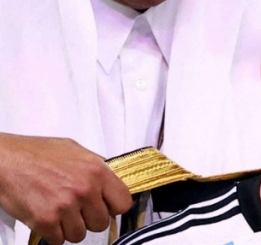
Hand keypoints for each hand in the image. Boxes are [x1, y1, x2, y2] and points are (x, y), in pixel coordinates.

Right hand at [0, 133, 132, 243]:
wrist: (4, 160)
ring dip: (70, 227)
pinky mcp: (45, 221)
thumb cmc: (35, 153)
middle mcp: (84, 189)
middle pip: (102, 223)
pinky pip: (58, 240)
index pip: (123, 203)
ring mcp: (65, 206)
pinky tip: (47, 217)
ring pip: (80, 235)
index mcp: (96, 171)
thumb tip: (110, 180)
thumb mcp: (75, 150)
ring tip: (59, 212)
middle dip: (90, 219)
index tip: (106, 207)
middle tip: (77, 210)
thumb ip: (96, 166)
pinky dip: (52, 233)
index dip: (114, 207)